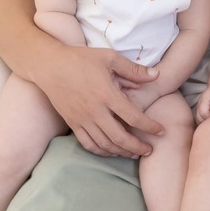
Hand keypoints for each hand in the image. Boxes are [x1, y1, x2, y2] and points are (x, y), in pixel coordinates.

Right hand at [36, 45, 163, 157]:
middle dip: (138, 147)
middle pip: (120, 137)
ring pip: (104, 144)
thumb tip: (156, 75)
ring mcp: (82, 119)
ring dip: (121, 152)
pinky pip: (88, 144)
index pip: (133, 116)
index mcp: (106, 94)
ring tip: (133, 153)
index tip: (160, 131)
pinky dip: (102, 151)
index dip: (149, 126)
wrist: (49, 66)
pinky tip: (111, 151)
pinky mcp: (72, 123)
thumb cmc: (80, 58)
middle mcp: (95, 110)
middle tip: (149, 150)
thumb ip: (133, 69)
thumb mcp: (109, 57)